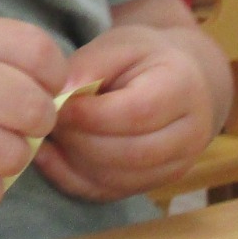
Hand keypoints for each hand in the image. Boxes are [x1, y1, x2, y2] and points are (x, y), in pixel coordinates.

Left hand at [34, 25, 220, 202]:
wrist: (181, 82)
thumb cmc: (145, 58)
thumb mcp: (119, 45)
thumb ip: (90, 66)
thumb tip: (58, 97)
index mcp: (183, 88)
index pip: (137, 113)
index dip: (90, 115)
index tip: (56, 104)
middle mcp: (190, 134)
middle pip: (128, 153)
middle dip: (78, 140)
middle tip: (48, 121)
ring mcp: (176, 166)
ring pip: (116, 179)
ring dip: (73, 160)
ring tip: (51, 135)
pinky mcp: (154, 184)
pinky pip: (109, 193)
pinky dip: (73, 178)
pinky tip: (50, 157)